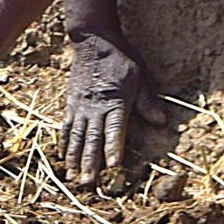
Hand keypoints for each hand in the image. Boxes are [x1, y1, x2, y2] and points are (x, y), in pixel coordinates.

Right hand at [60, 31, 167, 186]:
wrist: (92, 40)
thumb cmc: (119, 57)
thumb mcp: (139, 76)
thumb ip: (147, 100)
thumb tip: (161, 122)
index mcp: (114, 101)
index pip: (114, 130)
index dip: (113, 149)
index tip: (113, 168)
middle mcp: (94, 106)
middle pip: (91, 138)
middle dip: (89, 162)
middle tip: (87, 183)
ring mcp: (80, 105)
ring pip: (75, 136)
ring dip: (74, 157)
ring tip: (72, 176)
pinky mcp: (71, 102)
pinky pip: (65, 125)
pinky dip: (63, 142)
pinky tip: (62, 155)